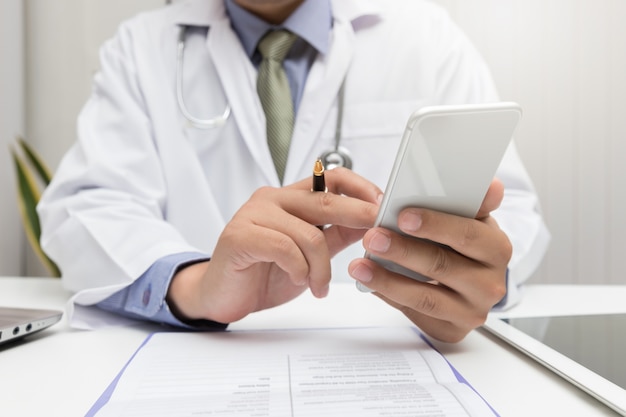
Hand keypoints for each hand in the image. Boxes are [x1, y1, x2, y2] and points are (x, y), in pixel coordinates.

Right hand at [167, 167, 381, 323]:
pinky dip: (300, 269)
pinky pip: (285, 248)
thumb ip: (335, 236)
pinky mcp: (240, 235)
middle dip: (358, 217)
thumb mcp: (310, 255)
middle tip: (379, 235)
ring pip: (309, 233)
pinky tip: (299, 280)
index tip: (383, 206)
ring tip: (319, 285)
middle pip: (325, 199)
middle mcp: (272, 199)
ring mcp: (254, 214)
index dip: (361, 188)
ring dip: (322, 267)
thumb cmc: (263, 272)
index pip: (331, 178)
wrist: (222, 296)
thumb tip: (371, 223)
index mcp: (290, 198)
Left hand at [348, 179, 510, 342]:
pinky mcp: (453, 330)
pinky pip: (416, 313)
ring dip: (388, 280)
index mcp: (497, 249)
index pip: (467, 234)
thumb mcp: (473, 221)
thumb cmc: (466, 246)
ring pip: (426, 297)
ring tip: (360, 266)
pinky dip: (390, 297)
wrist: (472, 285)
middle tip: (373, 238)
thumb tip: (491, 186)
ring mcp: (472, 311)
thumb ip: (475, 203)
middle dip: (403, 250)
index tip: (403, 216)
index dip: (435, 225)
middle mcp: (490, 284)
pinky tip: (370, 283)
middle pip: (442, 266)